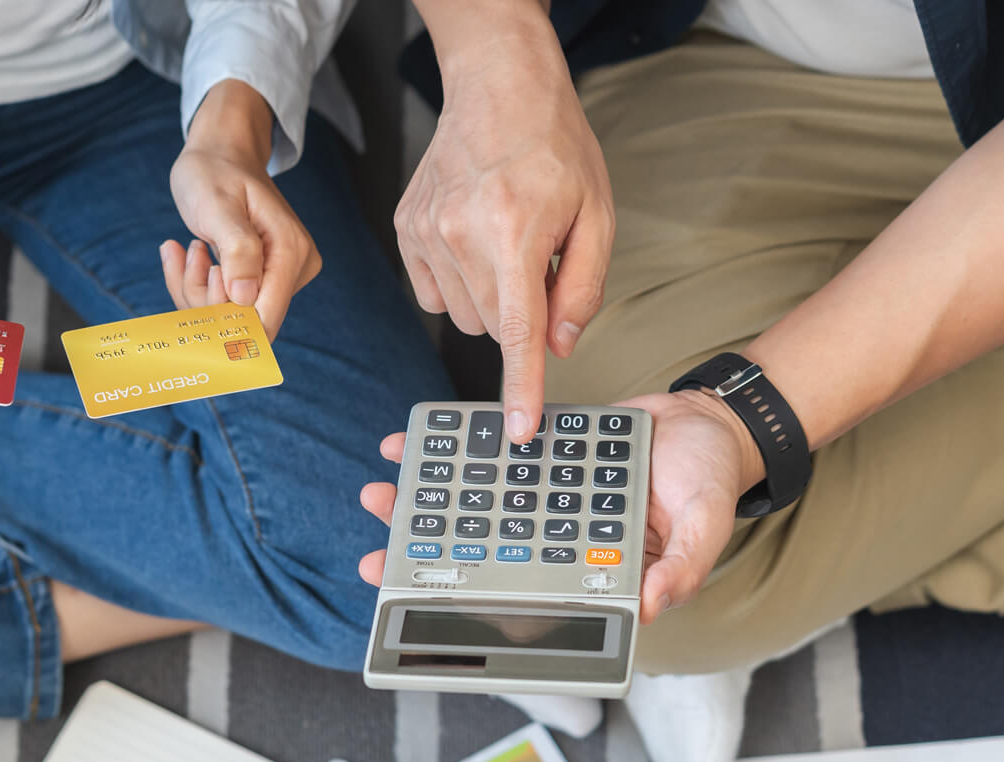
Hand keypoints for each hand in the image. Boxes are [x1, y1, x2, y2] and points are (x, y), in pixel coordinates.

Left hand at [169, 80, 318, 337]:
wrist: (222, 155)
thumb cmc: (217, 172)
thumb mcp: (219, 205)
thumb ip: (237, 249)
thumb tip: (244, 298)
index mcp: (291, 252)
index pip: (265, 317)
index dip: (225, 319)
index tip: (202, 280)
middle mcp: (294, 271)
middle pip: (244, 320)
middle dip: (204, 297)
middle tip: (191, 252)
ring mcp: (280, 277)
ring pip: (230, 314)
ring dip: (197, 288)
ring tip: (189, 249)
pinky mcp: (264, 280)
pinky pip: (226, 302)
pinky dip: (200, 285)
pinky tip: (193, 253)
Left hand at [356, 391, 762, 623]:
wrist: (708, 420)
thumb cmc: (713, 480)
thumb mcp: (708, 524)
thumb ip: (683, 568)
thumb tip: (649, 607)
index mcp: (595, 577)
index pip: (530, 611)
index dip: (476, 621)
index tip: (427, 615)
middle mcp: (559, 548)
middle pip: (482, 567)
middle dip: (426, 566)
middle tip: (376, 559)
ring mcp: (542, 507)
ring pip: (473, 517)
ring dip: (424, 511)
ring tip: (380, 496)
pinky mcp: (535, 465)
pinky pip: (486, 466)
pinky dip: (449, 457)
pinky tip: (411, 446)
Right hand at [397, 4, 614, 441]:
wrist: (499, 89)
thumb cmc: (556, 148)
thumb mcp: (597, 215)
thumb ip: (581, 287)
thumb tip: (560, 347)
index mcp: (514, 233)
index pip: (517, 332)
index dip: (521, 388)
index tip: (517, 431)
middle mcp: (460, 235)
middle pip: (491, 328)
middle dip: (519, 314)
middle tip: (536, 264)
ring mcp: (425, 232)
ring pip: (460, 315)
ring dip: (488, 300)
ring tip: (505, 245)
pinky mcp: (405, 229)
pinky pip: (431, 294)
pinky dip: (456, 285)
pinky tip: (473, 246)